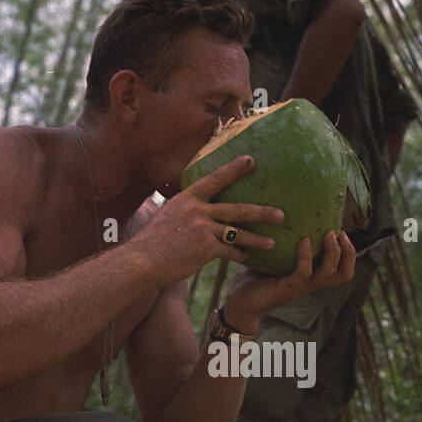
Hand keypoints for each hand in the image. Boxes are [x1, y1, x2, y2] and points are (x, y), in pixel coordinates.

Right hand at [126, 155, 284, 285]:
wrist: (141, 261)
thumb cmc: (151, 243)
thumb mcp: (166, 217)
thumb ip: (185, 212)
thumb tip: (196, 213)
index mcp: (187, 198)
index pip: (214, 179)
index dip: (234, 169)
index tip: (250, 160)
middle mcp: (197, 210)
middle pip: (237, 209)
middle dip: (261, 212)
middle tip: (280, 214)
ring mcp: (203, 228)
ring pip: (238, 232)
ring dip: (257, 238)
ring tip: (273, 242)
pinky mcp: (206, 248)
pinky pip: (229, 251)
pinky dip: (239, 255)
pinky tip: (247, 258)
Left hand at [224, 230, 357, 329]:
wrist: (239, 302)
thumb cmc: (253, 277)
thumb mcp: (272, 256)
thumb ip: (281, 240)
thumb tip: (278, 211)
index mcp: (311, 276)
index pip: (342, 269)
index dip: (349, 252)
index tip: (341, 232)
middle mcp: (310, 283)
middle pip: (344, 274)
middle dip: (348, 253)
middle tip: (340, 233)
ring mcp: (300, 287)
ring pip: (330, 274)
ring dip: (333, 252)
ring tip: (328, 234)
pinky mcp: (288, 288)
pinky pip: (304, 272)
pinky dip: (306, 256)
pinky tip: (303, 240)